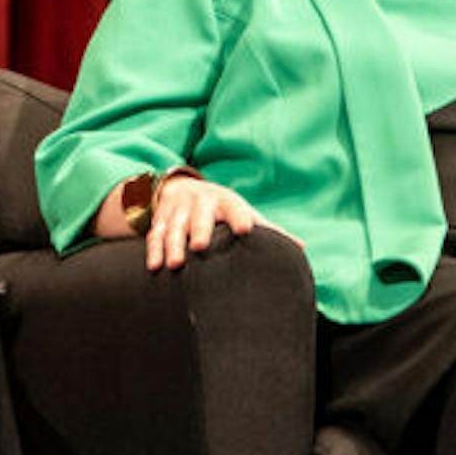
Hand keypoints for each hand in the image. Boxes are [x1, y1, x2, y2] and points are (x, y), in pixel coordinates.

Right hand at [146, 175, 283, 271]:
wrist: (183, 188)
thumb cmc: (222, 209)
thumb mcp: (244, 212)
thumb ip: (268, 230)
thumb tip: (301, 248)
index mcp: (225, 201)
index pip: (234, 207)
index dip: (239, 217)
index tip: (245, 230)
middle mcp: (200, 202)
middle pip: (199, 215)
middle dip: (199, 229)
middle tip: (200, 247)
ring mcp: (179, 210)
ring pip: (174, 226)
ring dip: (172, 245)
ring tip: (175, 265)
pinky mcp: (161, 219)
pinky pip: (155, 234)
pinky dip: (154, 250)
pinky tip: (155, 266)